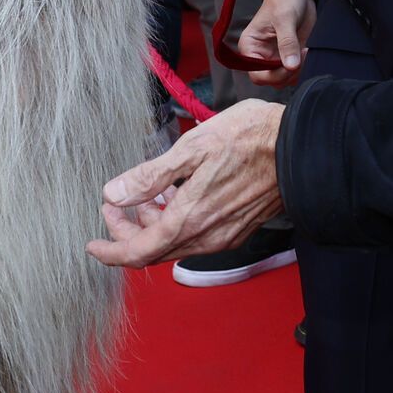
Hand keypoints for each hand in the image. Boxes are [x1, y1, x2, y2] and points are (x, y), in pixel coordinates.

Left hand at [87, 100, 285, 268]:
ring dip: (153, 225)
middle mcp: (206, 237)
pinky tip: (176, 196)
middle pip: (154, 250)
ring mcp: (224, 235)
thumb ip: (150, 176)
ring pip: (175, 243)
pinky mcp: (237, 229)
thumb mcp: (191, 149)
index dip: (111, 250)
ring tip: (146, 195)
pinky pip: (195, 236)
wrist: (300, 148)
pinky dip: (176, 222)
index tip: (93, 242)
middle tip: (116, 204)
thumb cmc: (248, 139)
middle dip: (129, 231)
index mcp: (190, 220)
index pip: (139, 253)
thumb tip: (114, 193)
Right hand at [240, 0, 315, 84]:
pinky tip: (308, 54)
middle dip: (288, 73)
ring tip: (305, 53)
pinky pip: (295, 73)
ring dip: (297, 72)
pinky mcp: (289, 57)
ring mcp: (276, 58)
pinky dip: (303, 69)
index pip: (257, 74)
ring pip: (284, 79)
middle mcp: (260, 55)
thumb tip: (291, 65)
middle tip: (301, 57)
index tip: (290, 65)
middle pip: (271, 80)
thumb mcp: (284, 19)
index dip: (274, 75)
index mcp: (250, 47)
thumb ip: (287, 43)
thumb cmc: (284, 0)